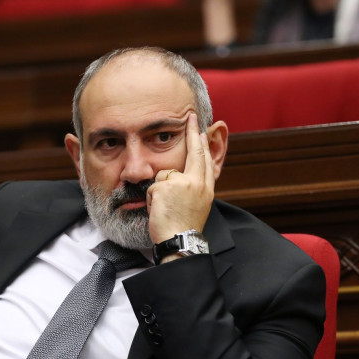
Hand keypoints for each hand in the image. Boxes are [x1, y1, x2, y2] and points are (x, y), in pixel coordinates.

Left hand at [146, 112, 214, 246]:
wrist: (179, 242)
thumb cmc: (183, 229)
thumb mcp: (195, 206)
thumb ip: (192, 188)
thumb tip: (181, 174)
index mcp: (206, 188)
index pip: (205, 160)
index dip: (204, 144)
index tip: (203, 131)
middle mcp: (197, 182)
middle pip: (194, 152)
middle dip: (193, 132)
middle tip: (191, 116)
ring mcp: (181, 183)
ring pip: (163, 175)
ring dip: (159, 191)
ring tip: (165, 209)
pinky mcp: (165, 186)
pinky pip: (152, 187)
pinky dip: (152, 199)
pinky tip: (158, 211)